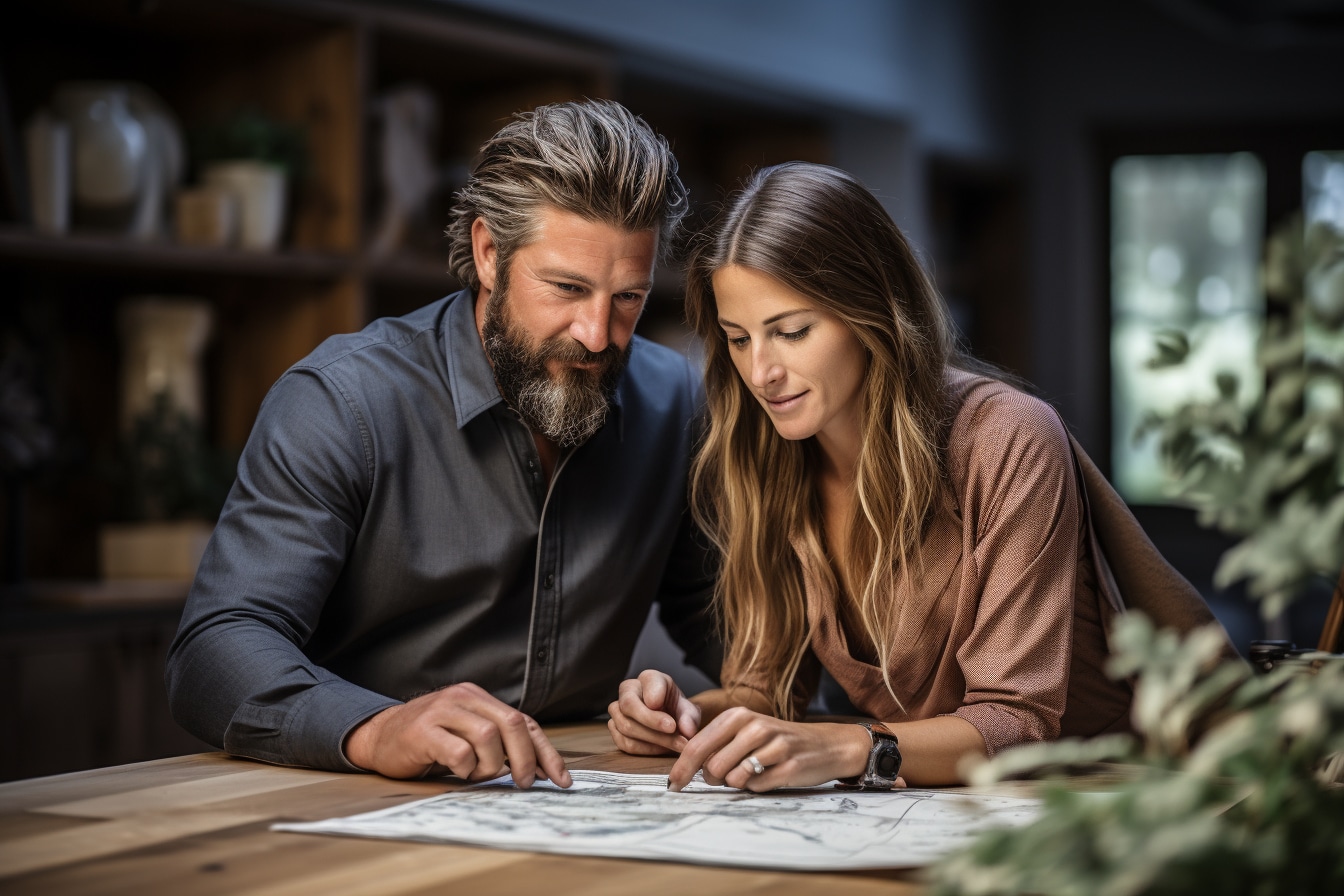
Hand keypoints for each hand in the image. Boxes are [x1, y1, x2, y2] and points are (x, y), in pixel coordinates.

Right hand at [344, 682, 571, 787]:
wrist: (379, 736)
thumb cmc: (429, 740)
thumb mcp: (467, 734)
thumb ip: (499, 743)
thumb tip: (540, 769)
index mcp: (479, 697)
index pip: (524, 722)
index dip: (546, 752)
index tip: (561, 779)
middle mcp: (463, 697)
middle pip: (512, 723)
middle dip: (526, 759)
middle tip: (525, 783)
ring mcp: (442, 710)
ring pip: (488, 736)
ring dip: (491, 765)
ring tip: (476, 774)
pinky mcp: (423, 731)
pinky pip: (459, 751)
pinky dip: (465, 768)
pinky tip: (457, 771)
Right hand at [607, 670, 701, 754]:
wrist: (671, 724)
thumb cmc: (678, 713)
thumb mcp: (689, 712)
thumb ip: (690, 718)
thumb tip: (687, 731)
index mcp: (649, 678)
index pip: (648, 683)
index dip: (658, 701)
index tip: (672, 721)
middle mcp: (628, 690)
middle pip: (629, 705)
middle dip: (652, 723)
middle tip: (674, 734)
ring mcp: (618, 710)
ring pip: (626, 726)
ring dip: (652, 740)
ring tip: (674, 745)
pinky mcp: (614, 729)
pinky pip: (624, 742)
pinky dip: (644, 749)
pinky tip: (660, 749)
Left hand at [667, 707, 874, 792]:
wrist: (826, 745)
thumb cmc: (778, 741)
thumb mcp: (747, 731)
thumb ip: (718, 744)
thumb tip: (685, 768)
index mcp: (738, 716)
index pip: (697, 745)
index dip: (681, 770)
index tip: (672, 786)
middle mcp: (754, 727)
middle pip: (711, 767)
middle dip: (713, 779)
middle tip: (727, 776)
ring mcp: (773, 746)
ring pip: (732, 778)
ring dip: (736, 783)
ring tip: (752, 773)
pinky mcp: (788, 766)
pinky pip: (756, 788)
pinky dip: (757, 788)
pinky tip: (770, 776)